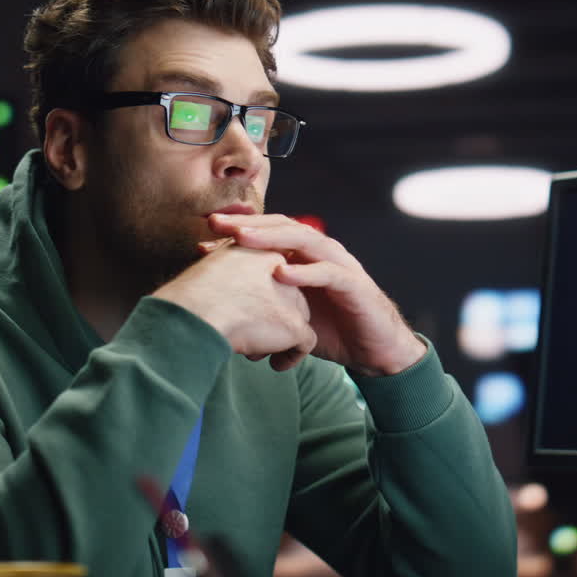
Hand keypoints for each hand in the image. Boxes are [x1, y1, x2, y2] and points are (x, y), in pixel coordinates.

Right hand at [152, 242, 317, 370]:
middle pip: (289, 297)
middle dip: (271, 317)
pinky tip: (275, 365)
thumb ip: (230, 271)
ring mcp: (291, 297)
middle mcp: (283, 268)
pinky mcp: (294, 324)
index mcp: (261, 249)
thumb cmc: (192, 295)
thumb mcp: (212, 270)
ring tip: (253, 349)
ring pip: (297, 321)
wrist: (194, 312)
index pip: (274, 272)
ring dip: (279, 337)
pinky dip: (291, 356)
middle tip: (247, 332)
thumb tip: (231, 287)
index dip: (262, 294)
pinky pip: (304, 343)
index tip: (247, 309)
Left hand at [203, 214, 426, 375]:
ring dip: (272, 238)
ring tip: (243, 238)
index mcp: (303, 256)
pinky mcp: (354, 285)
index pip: (268, 234)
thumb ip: (261, 301)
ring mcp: (339, 264)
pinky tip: (282, 273)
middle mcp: (320, 252)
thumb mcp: (289, 311)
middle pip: (281, 227)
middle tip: (216, 224)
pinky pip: (328, 273)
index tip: (203, 238)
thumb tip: (218, 309)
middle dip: (248, 225)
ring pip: (304, 241)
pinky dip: (305, 272)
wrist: (373, 351)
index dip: (237, 233)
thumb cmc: (329, 328)